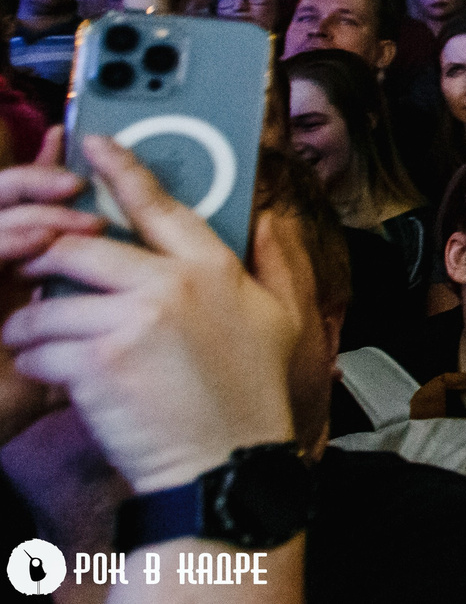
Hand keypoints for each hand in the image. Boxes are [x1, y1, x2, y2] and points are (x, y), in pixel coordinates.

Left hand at [3, 137, 296, 491]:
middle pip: (81, 247)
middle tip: (35, 272)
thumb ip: (279, 261)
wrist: (227, 464)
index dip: (121, 169)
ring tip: (37, 340)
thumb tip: (272, 217)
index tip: (95, 145)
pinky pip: (41, 349)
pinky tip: (52, 376)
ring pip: (50, 302)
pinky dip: (36, 362)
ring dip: (34, 324)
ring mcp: (133, 321)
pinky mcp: (98, 362)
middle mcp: (173, 284)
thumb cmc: (253, 397)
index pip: (159, 204)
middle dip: (47, 259)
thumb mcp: (287, 319)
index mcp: (214, 267)